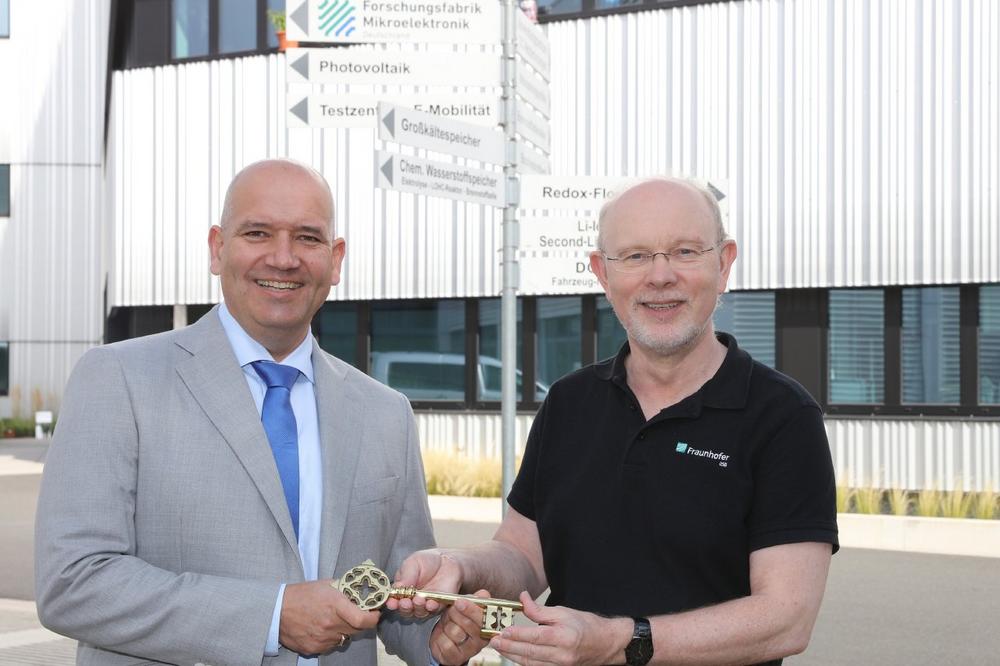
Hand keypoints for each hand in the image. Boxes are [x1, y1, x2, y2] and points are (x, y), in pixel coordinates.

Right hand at [279, 580, 379, 655]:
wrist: (276, 610)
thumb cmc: (301, 594)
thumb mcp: (326, 585)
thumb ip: (345, 590)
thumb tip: (361, 592)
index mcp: (335, 606)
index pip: (363, 620)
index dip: (373, 618)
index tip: (375, 613)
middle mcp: (330, 624)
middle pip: (357, 630)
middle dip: (361, 623)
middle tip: (357, 615)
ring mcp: (322, 639)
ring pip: (344, 638)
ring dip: (344, 631)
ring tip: (333, 620)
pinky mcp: (314, 648)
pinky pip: (331, 645)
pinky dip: (331, 638)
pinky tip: (322, 628)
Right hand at [386, 549, 462, 617]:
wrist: (446, 560)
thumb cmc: (427, 561)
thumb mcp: (412, 563)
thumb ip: (405, 575)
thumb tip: (396, 587)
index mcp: (402, 591)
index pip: (394, 600)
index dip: (392, 603)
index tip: (391, 602)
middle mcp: (412, 600)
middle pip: (406, 610)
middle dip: (404, 607)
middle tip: (405, 602)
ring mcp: (425, 604)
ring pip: (419, 612)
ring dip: (417, 608)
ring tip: (418, 600)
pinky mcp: (438, 605)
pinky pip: (434, 610)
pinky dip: (431, 608)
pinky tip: (430, 604)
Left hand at [431, 590, 490, 665]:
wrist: (443, 637)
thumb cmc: (456, 620)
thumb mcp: (465, 606)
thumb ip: (475, 599)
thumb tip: (483, 594)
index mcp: (488, 625)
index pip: (484, 618)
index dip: (472, 610)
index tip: (459, 602)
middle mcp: (482, 640)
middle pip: (470, 625)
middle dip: (456, 614)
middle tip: (451, 609)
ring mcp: (470, 651)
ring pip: (456, 634)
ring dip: (447, 625)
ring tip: (447, 623)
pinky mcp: (457, 659)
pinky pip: (447, 645)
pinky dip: (441, 638)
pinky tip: (443, 635)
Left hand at [489, 592, 631, 665]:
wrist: (606, 644)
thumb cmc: (586, 625)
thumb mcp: (563, 612)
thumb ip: (540, 610)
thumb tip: (522, 598)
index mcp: (564, 637)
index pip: (536, 637)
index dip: (518, 635)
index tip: (503, 632)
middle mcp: (562, 655)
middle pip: (530, 653)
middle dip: (509, 647)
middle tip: (493, 641)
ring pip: (531, 663)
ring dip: (513, 656)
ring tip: (499, 648)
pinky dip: (524, 662)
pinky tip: (514, 655)